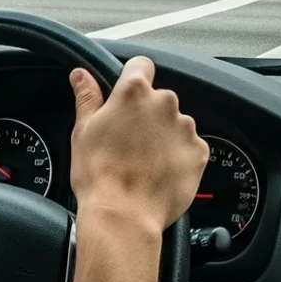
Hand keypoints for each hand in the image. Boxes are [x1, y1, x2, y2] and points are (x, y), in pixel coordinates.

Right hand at [69, 57, 208, 233]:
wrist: (124, 216)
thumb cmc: (99, 174)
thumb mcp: (83, 130)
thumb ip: (87, 96)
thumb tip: (81, 74)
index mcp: (134, 92)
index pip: (141, 65)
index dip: (132, 77)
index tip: (127, 94)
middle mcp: (164, 103)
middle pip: (158, 98)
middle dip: (147, 114)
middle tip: (128, 139)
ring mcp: (185, 128)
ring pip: (175, 123)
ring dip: (163, 135)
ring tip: (144, 161)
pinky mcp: (199, 152)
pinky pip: (189, 146)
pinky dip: (178, 155)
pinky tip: (159, 172)